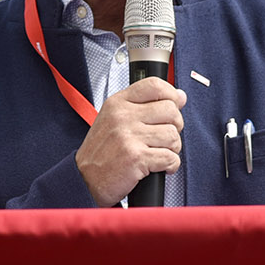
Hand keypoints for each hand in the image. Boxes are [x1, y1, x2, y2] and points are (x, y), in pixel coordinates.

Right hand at [75, 78, 186, 205]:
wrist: (84, 179)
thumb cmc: (101, 152)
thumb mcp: (114, 119)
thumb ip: (144, 105)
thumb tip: (180, 96)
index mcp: (117, 103)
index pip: (154, 85)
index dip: (171, 94)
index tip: (176, 103)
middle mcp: (123, 116)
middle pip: (170, 110)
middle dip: (175, 126)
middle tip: (164, 137)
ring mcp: (129, 136)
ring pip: (173, 135)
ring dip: (172, 149)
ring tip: (159, 153)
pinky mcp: (137, 158)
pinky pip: (170, 158)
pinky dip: (170, 165)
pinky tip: (159, 167)